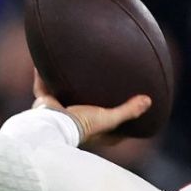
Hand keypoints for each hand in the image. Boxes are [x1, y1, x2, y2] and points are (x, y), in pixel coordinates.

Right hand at [31, 70, 150, 143]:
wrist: (55, 125)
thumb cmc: (84, 125)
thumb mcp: (110, 118)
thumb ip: (129, 110)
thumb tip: (148, 100)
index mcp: (90, 130)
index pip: (107, 127)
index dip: (117, 122)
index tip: (126, 109)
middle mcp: (73, 122)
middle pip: (83, 108)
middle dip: (89, 99)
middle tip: (97, 86)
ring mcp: (57, 112)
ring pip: (61, 96)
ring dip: (64, 85)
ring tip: (70, 70)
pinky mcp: (44, 104)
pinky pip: (42, 86)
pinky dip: (42, 75)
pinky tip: (44, 61)